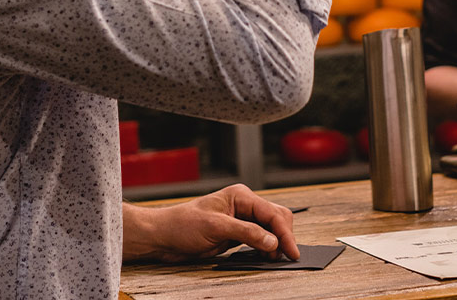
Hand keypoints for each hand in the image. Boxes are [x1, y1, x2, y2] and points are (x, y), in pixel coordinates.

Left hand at [122, 183, 298, 263]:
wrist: (164, 237)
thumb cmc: (183, 225)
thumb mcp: (216, 227)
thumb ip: (247, 233)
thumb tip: (272, 241)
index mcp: (241, 196)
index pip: (272, 213)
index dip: (285, 233)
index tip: (292, 251)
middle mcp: (244, 206)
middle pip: (276, 218)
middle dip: (284, 236)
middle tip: (287, 256)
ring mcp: (241, 220)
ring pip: (270, 230)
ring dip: (276, 243)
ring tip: (277, 259)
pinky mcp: (236, 234)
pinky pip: (259, 240)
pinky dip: (266, 248)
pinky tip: (267, 257)